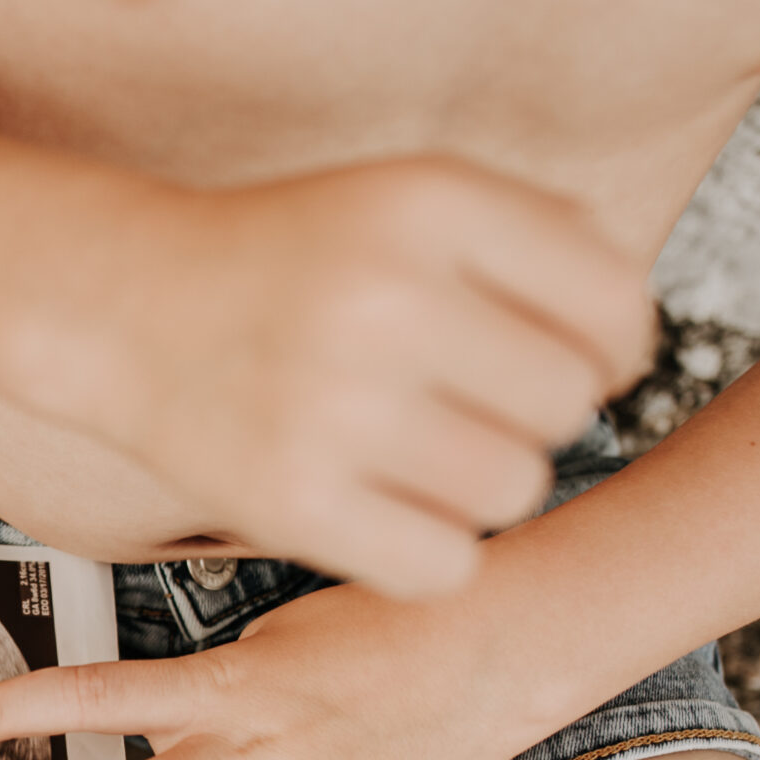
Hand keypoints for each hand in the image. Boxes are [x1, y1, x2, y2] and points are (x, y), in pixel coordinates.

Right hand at [9, 157, 653, 597]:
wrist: (127, 308)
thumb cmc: (291, 260)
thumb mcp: (409, 196)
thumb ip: (540, 235)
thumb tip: (633, 337)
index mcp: (429, 204)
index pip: (613, 306)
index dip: (609, 347)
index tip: (558, 356)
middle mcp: (386, 298)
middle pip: (567, 405)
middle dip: (531, 413)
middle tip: (466, 407)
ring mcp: (335, 405)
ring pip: (513, 489)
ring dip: (482, 485)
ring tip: (423, 456)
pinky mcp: (292, 500)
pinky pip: (443, 563)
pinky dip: (431, 551)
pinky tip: (389, 511)